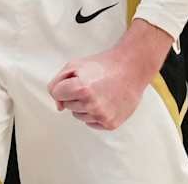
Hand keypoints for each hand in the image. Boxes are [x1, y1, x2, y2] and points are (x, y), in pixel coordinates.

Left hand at [49, 27, 168, 129]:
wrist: (131, 69)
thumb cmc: (102, 65)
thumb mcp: (74, 65)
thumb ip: (57, 83)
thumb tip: (58, 106)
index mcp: (80, 88)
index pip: (56, 93)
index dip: (64, 85)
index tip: (77, 79)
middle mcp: (91, 104)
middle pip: (67, 105)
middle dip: (74, 95)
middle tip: (91, 84)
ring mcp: (102, 115)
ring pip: (78, 115)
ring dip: (84, 105)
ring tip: (99, 92)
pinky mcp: (110, 124)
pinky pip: (91, 123)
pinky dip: (95, 114)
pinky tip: (105, 101)